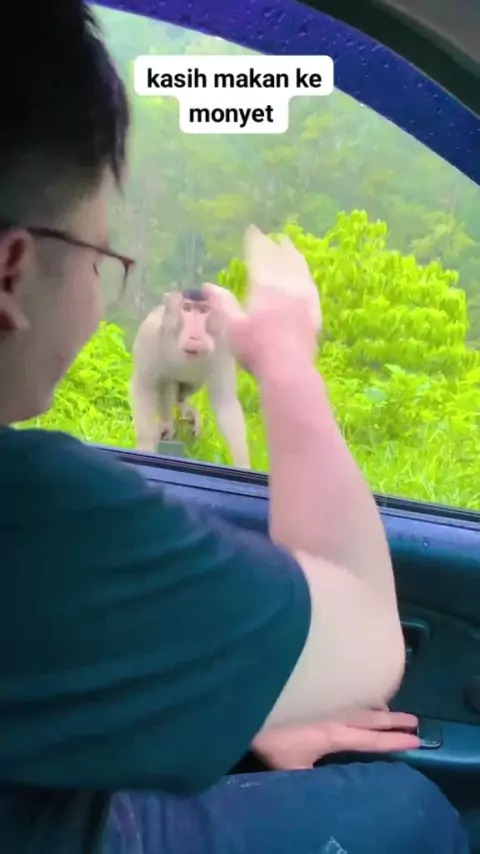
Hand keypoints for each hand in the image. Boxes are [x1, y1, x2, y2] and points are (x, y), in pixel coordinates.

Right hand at [203, 225, 320, 375]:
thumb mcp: (231, 327)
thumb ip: (222, 303)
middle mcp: (286, 286)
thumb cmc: (255, 349)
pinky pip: (311, 286)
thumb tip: (208, 285)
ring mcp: (303, 298)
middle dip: (276, 245)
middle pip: (282, 258)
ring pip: (299, 269)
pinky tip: (305, 277)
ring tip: (290, 248)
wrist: (288, 369)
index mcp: (263, 286)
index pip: (259, 256)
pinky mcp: (314, 312)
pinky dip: (306, 275)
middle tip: (273, 236)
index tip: (252, 230)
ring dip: (294, 255)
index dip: (255, 241)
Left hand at [252, 707, 419, 770]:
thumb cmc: (272, 739)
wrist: (253, 704)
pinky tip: (363, 698)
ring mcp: (329, 700)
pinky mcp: (319, 692)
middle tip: (417, 722)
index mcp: (335, 735)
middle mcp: (337, 715)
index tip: (415, 740)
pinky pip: (348, 694)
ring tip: (394, 710)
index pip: (372, 740)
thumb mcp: (293, 767)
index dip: (394, 742)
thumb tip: (324, 786)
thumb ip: (311, 775)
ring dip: (380, 708)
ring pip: (362, 703)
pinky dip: (361, 697)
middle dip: (395, 721)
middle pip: (373, 718)